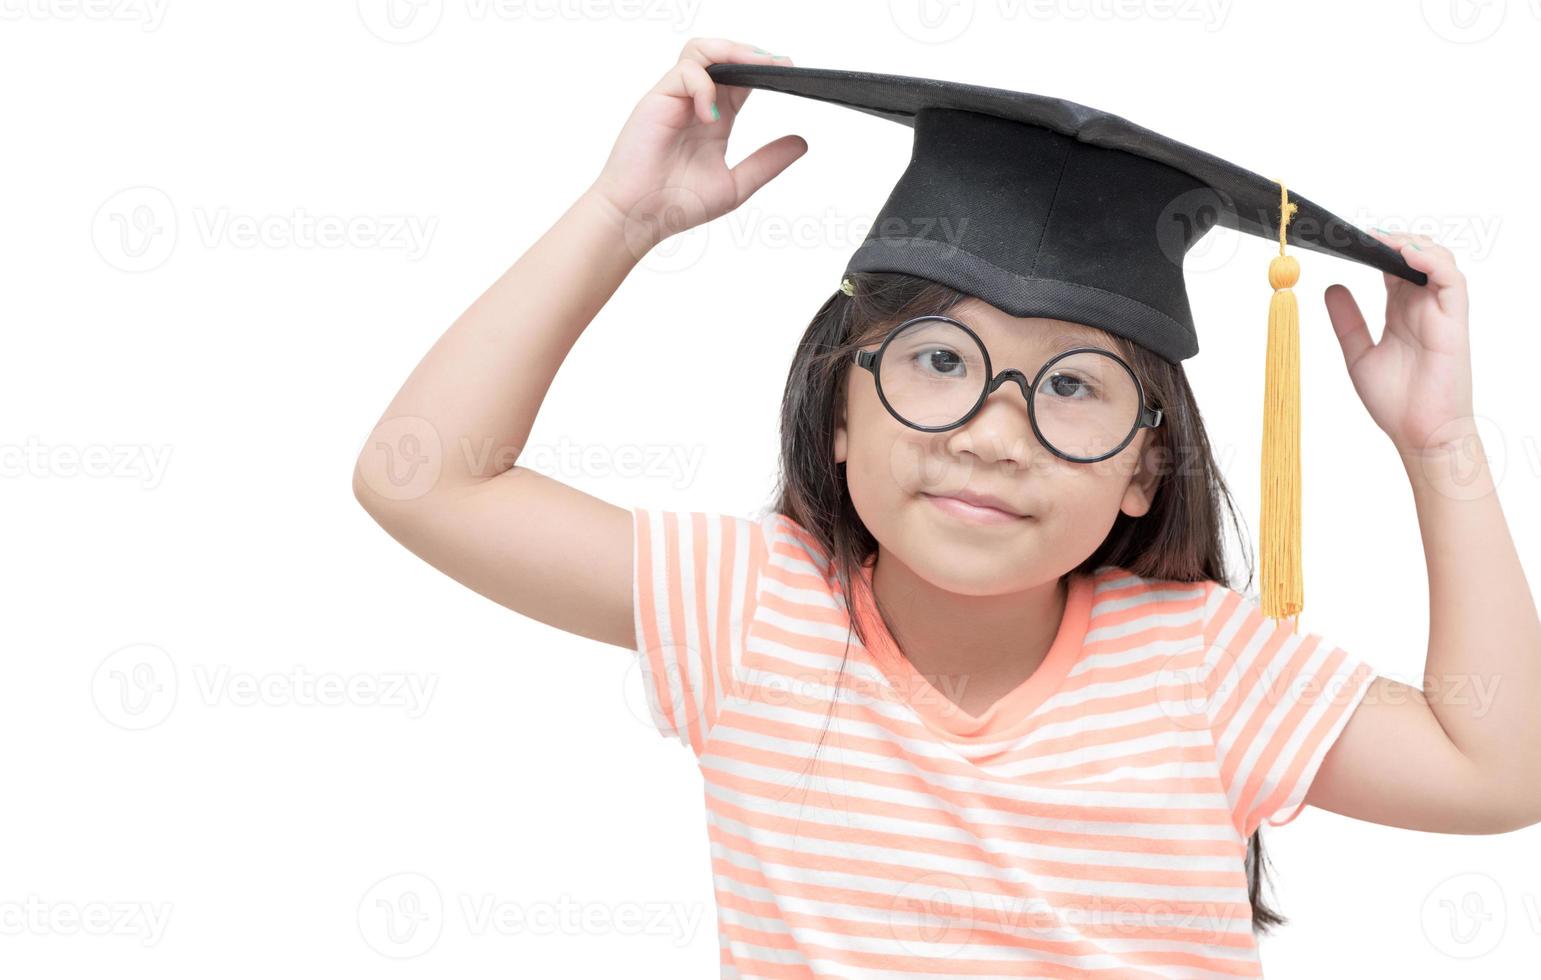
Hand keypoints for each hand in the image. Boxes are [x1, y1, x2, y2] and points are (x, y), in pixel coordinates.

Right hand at [586, 38, 807, 255]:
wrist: (641, 217)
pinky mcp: (658, 99)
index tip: (787, 69)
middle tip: (777, 63)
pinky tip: (711, 116)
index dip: (764, 69)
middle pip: (722, 55)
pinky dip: (704, 87)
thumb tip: (801, 144)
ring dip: (729, 53)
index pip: (741, 78)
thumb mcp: (736, 184)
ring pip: (701, 50)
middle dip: (752, 53)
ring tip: (753, 69)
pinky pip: (685, 73)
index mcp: (715, 119)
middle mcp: (696, 103)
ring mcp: (676, 99)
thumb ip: (766, 163)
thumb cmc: (676, 204)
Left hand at [1323, 228, 1474, 455]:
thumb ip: (1347, 321)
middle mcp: (1423, 306)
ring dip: (1413, 244)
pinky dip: (1432, 261)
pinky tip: (1408, 254)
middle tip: (1361, 232)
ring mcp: (1441, 312)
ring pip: (1438, 260)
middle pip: (1416, 256)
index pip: (1392, 267)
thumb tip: (1330, 286)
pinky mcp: (1455, 321)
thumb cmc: (1396, 401)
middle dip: (1393, 239)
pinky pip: (1451, 280)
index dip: (1376, 249)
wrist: (1420, 434)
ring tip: (1383, 238)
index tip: (1349, 238)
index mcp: (1401, 312)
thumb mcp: (1359, 354)